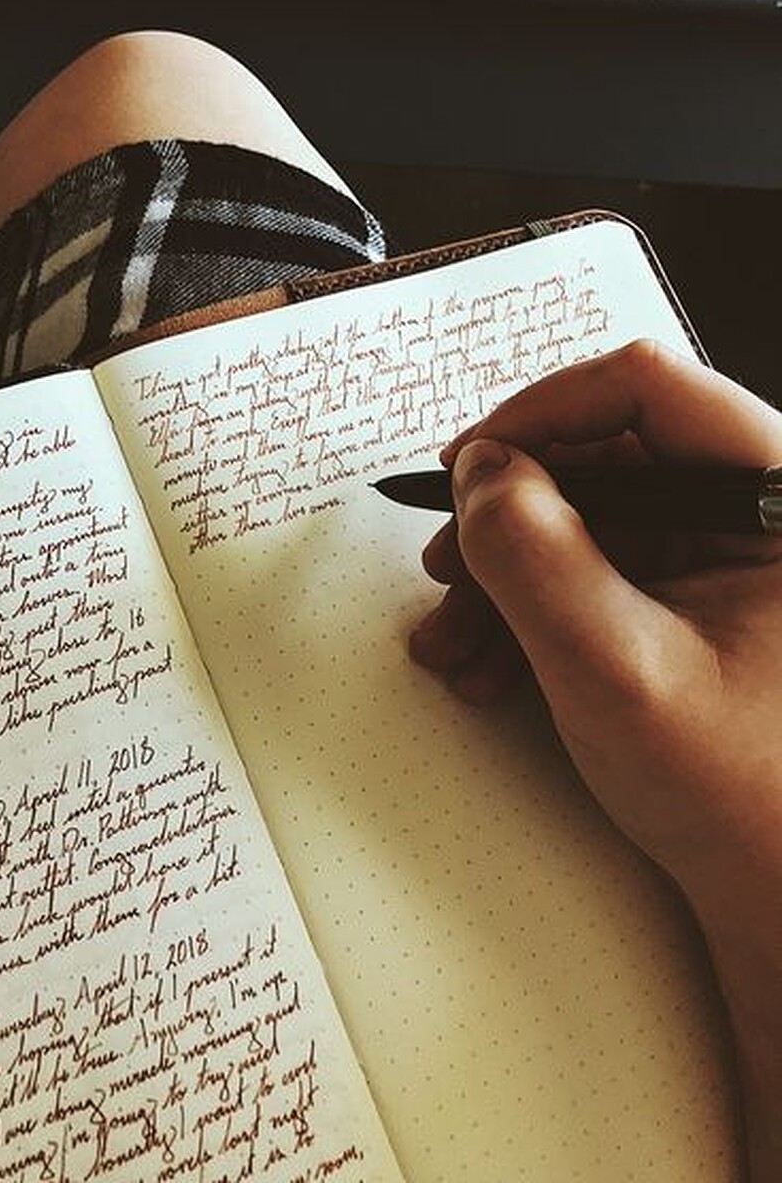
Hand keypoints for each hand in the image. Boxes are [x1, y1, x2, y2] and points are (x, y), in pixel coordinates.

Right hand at [410, 339, 781, 1177]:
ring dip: (505, 570)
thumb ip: (537, 555)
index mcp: (778, 500)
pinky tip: (487, 661)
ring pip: (592, 515)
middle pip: (608, 453)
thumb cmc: (747, 803)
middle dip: (508, 513)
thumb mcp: (615, 669)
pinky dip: (531, 608)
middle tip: (444, 561)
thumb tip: (485, 470)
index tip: (470, 467)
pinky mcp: (699, 602)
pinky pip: (598, 569)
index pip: (648, 389)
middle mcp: (759, 515)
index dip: (541, 414)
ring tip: (451, 638)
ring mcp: (730, 560)